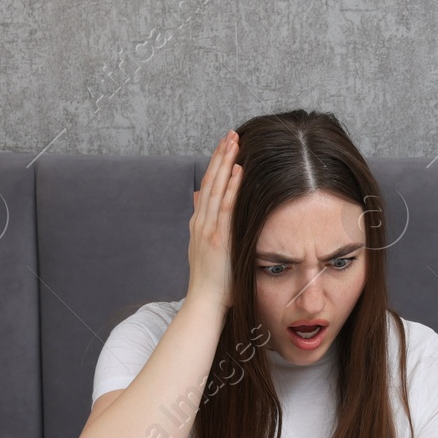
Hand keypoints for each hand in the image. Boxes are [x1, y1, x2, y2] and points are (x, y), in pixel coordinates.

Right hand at [188, 130, 242, 310]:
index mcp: (199, 224)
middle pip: (210, 181)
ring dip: (225, 163)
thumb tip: (200, 197)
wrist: (205, 304)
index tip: (226, 146)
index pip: (208, 187)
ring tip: (234, 141)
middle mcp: (201, 222)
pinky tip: (238, 169)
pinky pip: (225, 207)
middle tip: (231, 133)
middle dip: (220, 155)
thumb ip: (205, 223)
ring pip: (216, 188)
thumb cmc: (213, 283)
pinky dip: (231, 186)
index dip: (216, 165)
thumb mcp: (207, 249)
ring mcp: (208, 229)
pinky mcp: (217, 238)